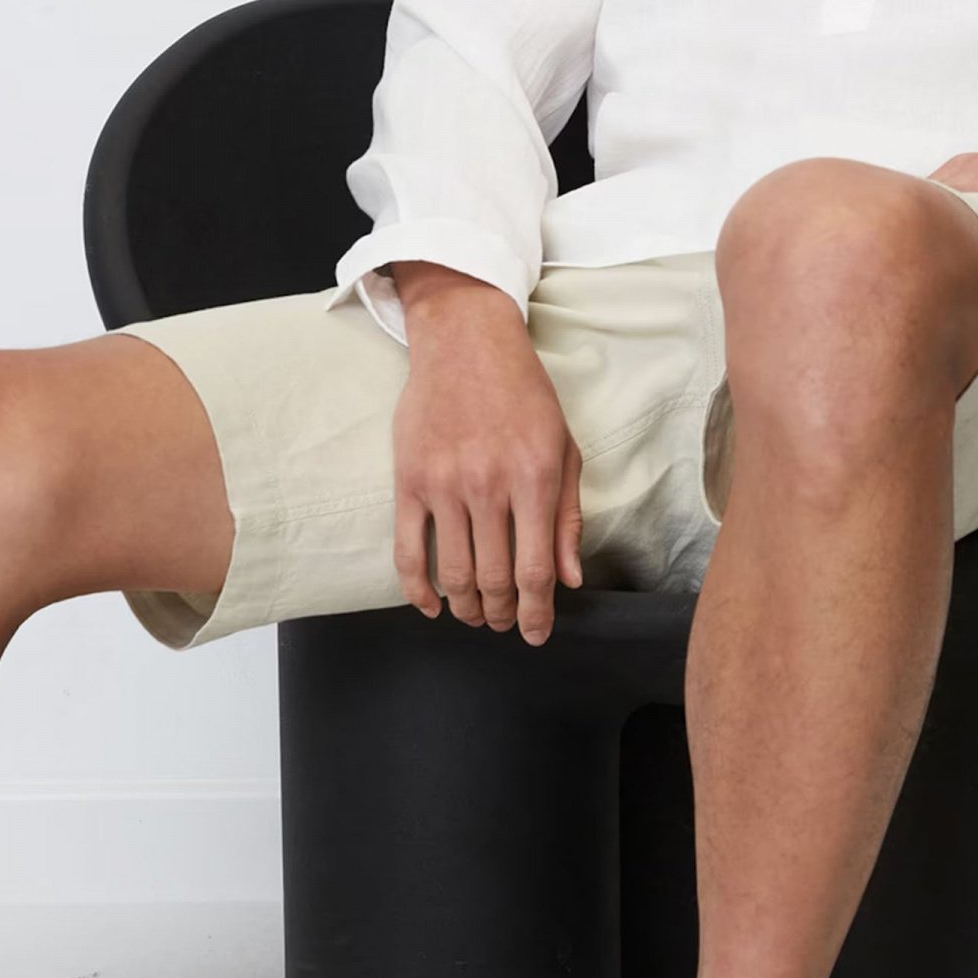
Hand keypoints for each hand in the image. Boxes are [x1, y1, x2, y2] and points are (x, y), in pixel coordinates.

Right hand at [386, 268, 583, 644]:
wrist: (466, 343)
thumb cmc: (524, 394)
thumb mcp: (564, 448)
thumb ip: (567, 516)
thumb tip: (570, 578)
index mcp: (534, 478)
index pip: (536, 570)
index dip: (536, 613)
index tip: (535, 634)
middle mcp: (489, 486)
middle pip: (493, 579)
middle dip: (501, 614)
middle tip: (504, 623)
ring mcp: (444, 485)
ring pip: (452, 573)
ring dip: (465, 607)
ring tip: (475, 615)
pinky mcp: (409, 480)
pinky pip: (407, 550)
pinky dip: (417, 588)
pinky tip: (430, 605)